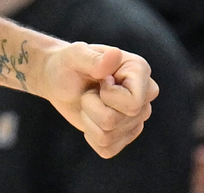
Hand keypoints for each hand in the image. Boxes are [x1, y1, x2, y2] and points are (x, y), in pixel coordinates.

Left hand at [42, 43, 158, 157]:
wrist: (58, 79)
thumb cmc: (67, 63)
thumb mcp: (74, 56)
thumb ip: (93, 58)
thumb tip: (115, 54)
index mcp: (140, 71)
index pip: (134, 103)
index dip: (108, 96)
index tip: (100, 80)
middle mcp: (145, 96)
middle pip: (118, 121)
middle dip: (92, 107)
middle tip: (89, 92)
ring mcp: (136, 118)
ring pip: (109, 136)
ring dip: (88, 120)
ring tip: (88, 102)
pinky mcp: (125, 135)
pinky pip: (107, 149)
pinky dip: (90, 136)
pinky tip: (90, 118)